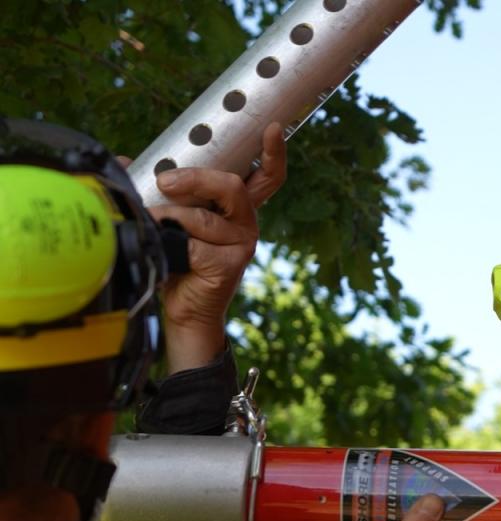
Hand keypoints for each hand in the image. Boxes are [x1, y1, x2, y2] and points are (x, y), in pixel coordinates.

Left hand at [145, 123, 286, 371]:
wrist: (183, 310)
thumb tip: (125, 162)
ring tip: (152, 223)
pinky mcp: (230, 264)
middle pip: (233, 187)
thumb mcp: (171, 219)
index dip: (273, 153)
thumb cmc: (178, 262)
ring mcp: (242, 244)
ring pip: (205, 217)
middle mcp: (246, 224)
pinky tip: (164, 247)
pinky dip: (171, 239)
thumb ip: (159, 191)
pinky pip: (195, 241)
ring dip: (170, 217)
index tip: (271, 128)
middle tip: (166, 181)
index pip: (266, 178)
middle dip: (197, 179)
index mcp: (237, 209)